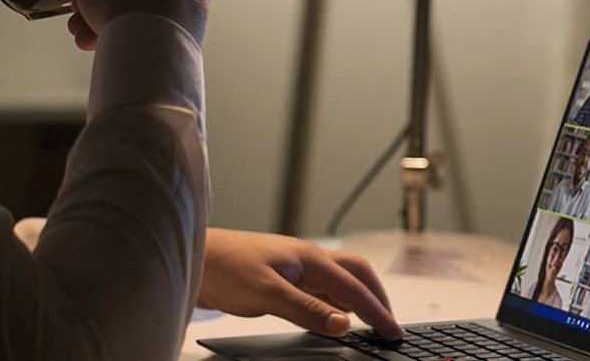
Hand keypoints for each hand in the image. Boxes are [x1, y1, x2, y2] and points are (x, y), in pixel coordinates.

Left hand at [198, 228, 403, 339]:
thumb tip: (343, 324)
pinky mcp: (284, 279)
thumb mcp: (268, 294)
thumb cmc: (225, 268)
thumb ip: (307, 310)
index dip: (377, 311)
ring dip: (359, 299)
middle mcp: (308, 260)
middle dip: (378, 297)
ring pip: (340, 282)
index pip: (354, 288)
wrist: (195, 259)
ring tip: (371, 321)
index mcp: (310, 259)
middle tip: (390, 324)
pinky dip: (337, 304)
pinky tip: (335, 317)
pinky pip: (322, 290)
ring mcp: (297, 268)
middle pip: (358, 275)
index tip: (394, 331)